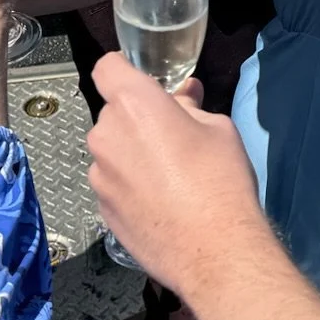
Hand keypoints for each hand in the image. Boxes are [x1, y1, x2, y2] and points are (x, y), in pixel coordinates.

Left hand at [87, 54, 263, 294]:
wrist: (214, 252)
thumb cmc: (220, 180)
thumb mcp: (218, 129)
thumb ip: (191, 107)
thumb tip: (184, 95)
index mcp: (134, 105)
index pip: (107, 67)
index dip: (122, 70)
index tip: (141, 83)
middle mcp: (106, 135)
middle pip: (113, 113)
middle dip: (136, 119)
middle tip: (171, 138)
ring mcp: (99, 175)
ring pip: (111, 150)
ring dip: (130, 154)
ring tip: (167, 179)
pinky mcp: (101, 208)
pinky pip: (112, 183)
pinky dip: (128, 186)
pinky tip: (158, 204)